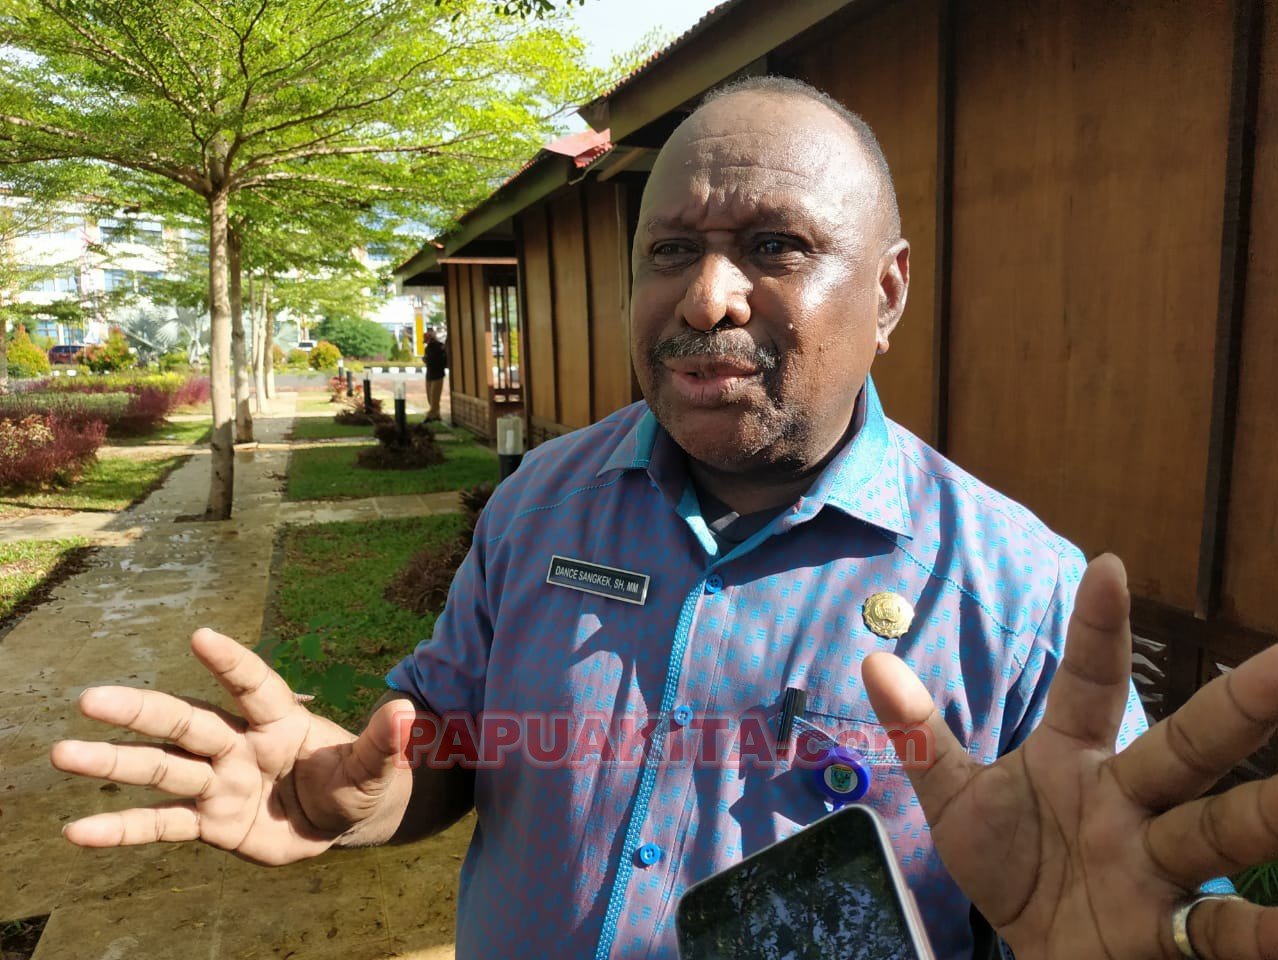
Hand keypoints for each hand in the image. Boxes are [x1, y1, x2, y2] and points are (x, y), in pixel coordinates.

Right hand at [51, 628, 416, 864]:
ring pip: (162, 769)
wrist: (341, 822)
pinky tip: (77, 829)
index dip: (230, 662)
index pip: (253, 686)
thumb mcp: (375, 768)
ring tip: (64, 752)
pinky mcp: (209, 822)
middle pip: (187, 723)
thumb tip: (404, 712)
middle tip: (92, 698)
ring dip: (115, 763)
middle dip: (143, 712)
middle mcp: (240, 744)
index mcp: (281, 721)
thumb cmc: (357, 782)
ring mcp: (220, 782)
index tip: (201, 636)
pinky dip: (121, 829)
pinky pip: (160, 826)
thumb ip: (383, 743)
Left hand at [864, 554, 1277, 958]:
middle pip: (1184, 750)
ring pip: (1215, 829)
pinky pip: (1218, 930)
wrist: (1037, 953)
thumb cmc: (1014, 868)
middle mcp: (1130, 802)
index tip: (1108, 565)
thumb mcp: (959, 801)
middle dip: (1234, 709)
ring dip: (1265, 813)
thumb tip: (871, 661)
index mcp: (1077, 759)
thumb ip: (921, 736)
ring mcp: (1155, 865)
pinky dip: (1258, 931)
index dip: (1096, 630)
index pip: (1089, 684)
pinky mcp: (1168, 931)